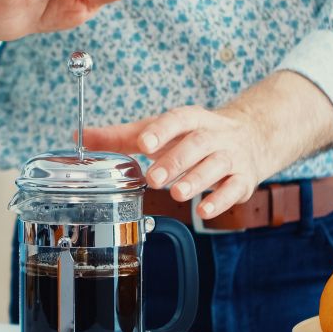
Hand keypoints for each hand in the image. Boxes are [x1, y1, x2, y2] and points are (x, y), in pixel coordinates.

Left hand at [84, 106, 268, 219]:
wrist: (252, 136)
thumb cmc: (193, 135)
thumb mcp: (160, 130)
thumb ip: (121, 136)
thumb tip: (80, 136)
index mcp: (192, 119)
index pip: (177, 120)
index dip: (161, 130)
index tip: (144, 143)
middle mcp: (214, 135)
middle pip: (197, 144)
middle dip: (176, 160)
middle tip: (154, 178)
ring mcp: (231, 157)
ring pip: (217, 166)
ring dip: (197, 180)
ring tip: (176, 193)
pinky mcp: (243, 179)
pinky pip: (234, 189)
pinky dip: (220, 201)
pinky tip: (203, 211)